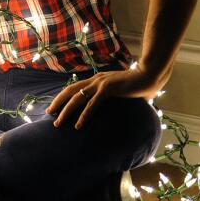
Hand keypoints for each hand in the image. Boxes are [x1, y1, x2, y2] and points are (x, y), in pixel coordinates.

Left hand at [46, 68, 160, 128]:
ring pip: (77, 98)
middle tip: (48, 113)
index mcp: (97, 80)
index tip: (54, 106)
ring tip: (58, 123)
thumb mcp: (121, 91)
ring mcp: (101, 83)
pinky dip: (84, 115)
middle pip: (70, 91)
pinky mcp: (108, 89)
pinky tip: (78, 125)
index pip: (74, 87)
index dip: (63, 97)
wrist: (151, 75)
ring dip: (66, 112)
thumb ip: (114, 97)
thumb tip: (116, 108)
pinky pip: (92, 104)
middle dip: (57, 102)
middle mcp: (95, 80)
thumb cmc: (139, 85)